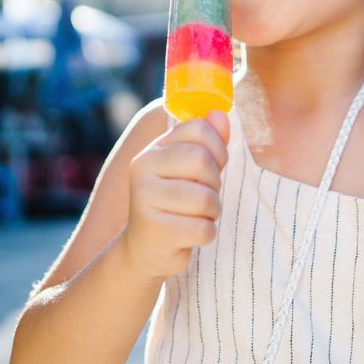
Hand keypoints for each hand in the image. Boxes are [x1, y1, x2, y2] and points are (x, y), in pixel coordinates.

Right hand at [124, 109, 229, 279]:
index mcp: (153, 150)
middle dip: (215, 183)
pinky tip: (190, 234)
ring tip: (198, 215)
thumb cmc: (176, 202)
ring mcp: (144, 200)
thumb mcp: (190, 169)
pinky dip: (206, 233)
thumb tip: (220, 114)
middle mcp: (142, 169)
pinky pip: (202, 229)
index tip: (212, 167)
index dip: (218, 149)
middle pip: (203, 162)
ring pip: (206, 199)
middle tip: (204, 196)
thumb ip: (208, 141)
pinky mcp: (154, 231)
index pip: (199, 129)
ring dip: (212, 211)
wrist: (146, 248)